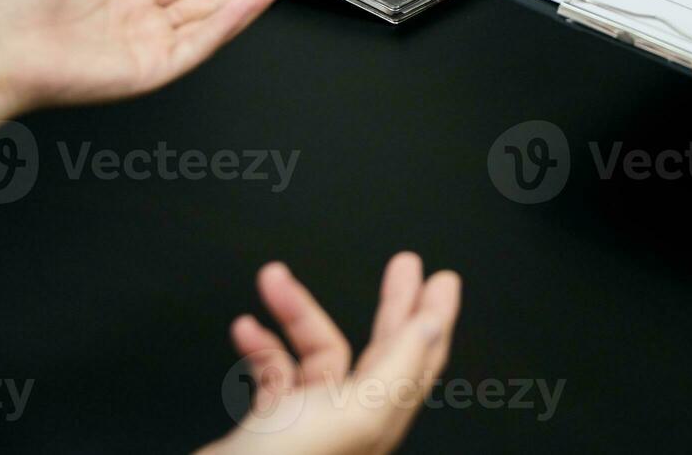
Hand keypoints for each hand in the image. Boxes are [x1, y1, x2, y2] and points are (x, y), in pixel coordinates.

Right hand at [201, 254, 462, 454]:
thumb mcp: (354, 413)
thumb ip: (397, 367)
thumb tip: (433, 325)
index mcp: (378, 417)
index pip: (420, 359)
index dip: (435, 317)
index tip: (445, 281)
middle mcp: (351, 420)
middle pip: (384, 350)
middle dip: (394, 304)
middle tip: (407, 265)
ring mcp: (311, 422)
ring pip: (319, 353)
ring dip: (297, 314)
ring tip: (275, 279)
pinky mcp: (270, 427)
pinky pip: (274, 372)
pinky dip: (261, 347)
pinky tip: (247, 328)